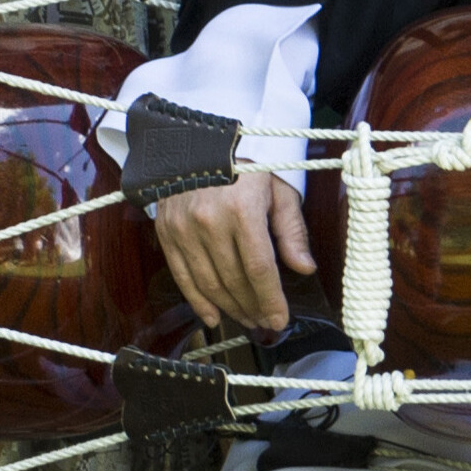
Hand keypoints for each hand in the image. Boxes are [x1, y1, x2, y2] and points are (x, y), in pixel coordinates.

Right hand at [158, 168, 314, 334]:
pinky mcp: (166, 235)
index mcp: (242, 209)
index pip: (258, 266)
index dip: (270, 298)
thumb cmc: (246, 169)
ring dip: (229, 308)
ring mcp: (183, 230)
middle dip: (252, 307)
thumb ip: (291, 230)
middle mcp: (209, 222)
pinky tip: (214, 317)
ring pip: (208, 283)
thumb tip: (304, 268)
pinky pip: (182, 277)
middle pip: (233, 279)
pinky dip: (198, 302)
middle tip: (266, 324)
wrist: (195, 147)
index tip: (280, 319)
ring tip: (247, 320)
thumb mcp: (277, 190)